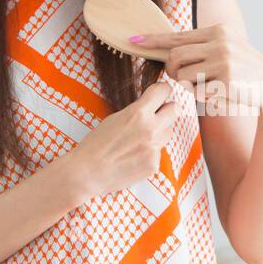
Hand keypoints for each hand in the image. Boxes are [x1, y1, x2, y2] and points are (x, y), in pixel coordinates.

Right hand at [62, 80, 178, 202]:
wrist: (87, 172)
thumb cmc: (96, 144)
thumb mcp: (115, 118)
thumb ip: (136, 111)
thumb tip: (152, 106)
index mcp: (138, 113)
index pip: (164, 91)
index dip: (162, 91)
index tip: (161, 93)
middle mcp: (150, 128)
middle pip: (175, 110)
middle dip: (167, 110)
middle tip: (157, 114)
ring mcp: (154, 148)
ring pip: (168, 132)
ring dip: (160, 132)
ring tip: (139, 139)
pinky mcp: (154, 164)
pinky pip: (159, 152)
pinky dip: (150, 153)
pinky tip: (134, 157)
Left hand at [130, 24, 262, 120]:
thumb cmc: (245, 71)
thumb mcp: (226, 49)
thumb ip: (201, 47)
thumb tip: (169, 50)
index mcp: (217, 31)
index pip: (177, 35)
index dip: (153, 40)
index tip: (133, 40)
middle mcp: (220, 42)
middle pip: (174, 57)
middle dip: (172, 71)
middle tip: (180, 78)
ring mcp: (224, 61)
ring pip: (182, 76)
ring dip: (186, 86)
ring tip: (204, 86)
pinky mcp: (226, 81)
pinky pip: (196, 91)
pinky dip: (201, 96)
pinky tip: (217, 94)